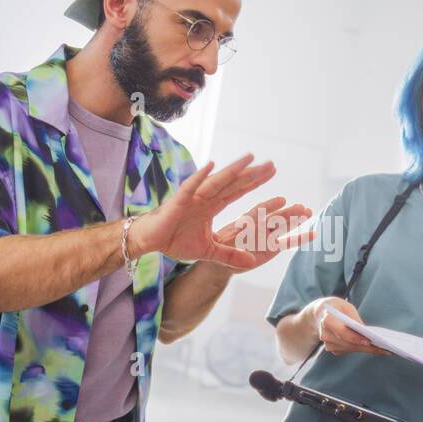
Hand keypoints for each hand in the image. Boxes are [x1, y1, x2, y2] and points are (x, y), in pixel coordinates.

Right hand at [129, 154, 296, 269]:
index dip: (254, 182)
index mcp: (212, 206)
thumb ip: (230, 255)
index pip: (237, 191)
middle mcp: (205, 198)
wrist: (150, 240)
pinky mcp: (179, 201)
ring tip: (250, 158)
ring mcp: (193, 197)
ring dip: (233, 170)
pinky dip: (200, 177)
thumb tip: (252, 262)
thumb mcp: (209, 251)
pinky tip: (211, 165)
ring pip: (217, 182)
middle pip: (233, 183)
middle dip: (252, 175)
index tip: (271, 173)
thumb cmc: (175, 240)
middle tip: (271, 164)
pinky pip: (191, 187)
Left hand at [211, 196, 314, 273]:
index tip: (282, 201)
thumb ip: (230, 254)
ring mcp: (267, 236)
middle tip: (301, 208)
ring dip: (295, 219)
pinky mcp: (272, 247)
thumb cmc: (216, 249)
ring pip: (283, 226)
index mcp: (243, 223)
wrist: (219, 258)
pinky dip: (300, 238)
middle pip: (274, 218)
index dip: (269, 207)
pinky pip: (288, 242)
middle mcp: (258, 227)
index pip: (258, 212)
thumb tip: (245, 259)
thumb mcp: (218, 250)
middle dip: (287, 213)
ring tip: (308, 212)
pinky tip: (313, 233)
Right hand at [312, 297, 389, 356]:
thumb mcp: (346, 307)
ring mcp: (328, 344)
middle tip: (385, 349)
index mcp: (327, 320)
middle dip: (367, 347)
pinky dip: (362, 349)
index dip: (355, 338)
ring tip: (385, 350)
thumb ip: (354, 319)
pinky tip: (376, 349)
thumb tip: (366, 332)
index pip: (342, 332)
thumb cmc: (336, 307)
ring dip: (367, 350)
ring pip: (351, 349)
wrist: (320, 314)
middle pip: (348, 343)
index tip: (369, 341)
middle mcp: (325, 334)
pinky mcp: (333, 349)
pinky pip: (350, 350)